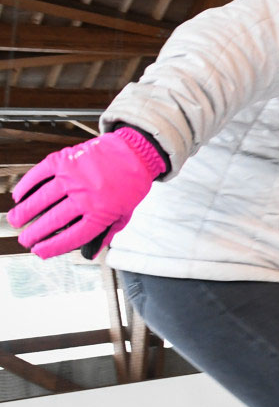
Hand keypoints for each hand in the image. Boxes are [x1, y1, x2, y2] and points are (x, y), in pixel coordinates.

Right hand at [7, 127, 166, 258]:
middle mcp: (85, 196)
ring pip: (41, 199)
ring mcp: (73, 177)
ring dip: (24, 212)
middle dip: (34, 233)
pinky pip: (39, 175)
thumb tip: (89, 254)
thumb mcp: (125, 214)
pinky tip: (19, 197)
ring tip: (15, 221)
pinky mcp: (65, 160)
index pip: (72, 237)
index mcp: (102, 213)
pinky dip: (26, 187)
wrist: (135, 151)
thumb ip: (106, 233)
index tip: (39, 251)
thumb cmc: (130, 185)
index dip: (52, 247)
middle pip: (52, 221)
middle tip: (25, 239)